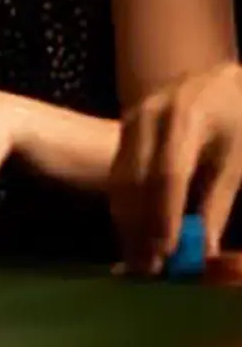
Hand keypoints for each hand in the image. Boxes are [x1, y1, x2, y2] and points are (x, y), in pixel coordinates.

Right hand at [112, 63, 241, 273]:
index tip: (166, 253)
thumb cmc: (237, 118)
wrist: (219, 79)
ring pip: (120, 178)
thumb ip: (218, 202)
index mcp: (186, 119)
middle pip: (136, 179)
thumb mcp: (237, 159)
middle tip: (146, 267)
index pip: (168, 175)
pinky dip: (124, 204)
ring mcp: (132, 119)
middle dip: (139, 226)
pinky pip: (118, 171)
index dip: (164, 216)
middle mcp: (151, 116)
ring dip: (127, 220)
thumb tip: (204, 250)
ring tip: (137, 257)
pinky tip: (133, 229)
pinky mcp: (124, 126)